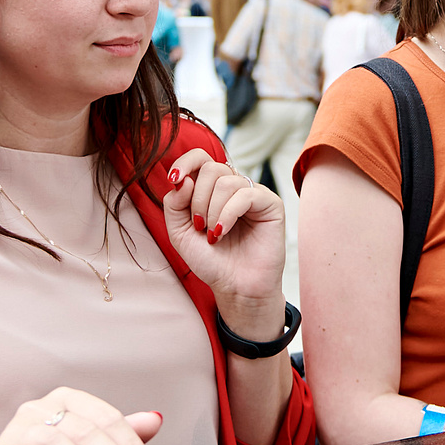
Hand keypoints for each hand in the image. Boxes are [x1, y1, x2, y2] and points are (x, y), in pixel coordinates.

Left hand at [160, 148, 284, 330]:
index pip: (201, 157)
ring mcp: (253, 194)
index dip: (185, 162)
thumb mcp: (179, 232)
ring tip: (212, 235)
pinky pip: (245, 195)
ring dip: (212, 211)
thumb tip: (184, 179)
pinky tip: (222, 232)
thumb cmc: (211, 260)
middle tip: (198, 225)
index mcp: (213, 189)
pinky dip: (227, 214)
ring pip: (226, 181)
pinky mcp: (271, 204)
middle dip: (197, 198)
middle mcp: (234, 186)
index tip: (174, 179)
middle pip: (211, 168)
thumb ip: (173, 204)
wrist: (234, 287)